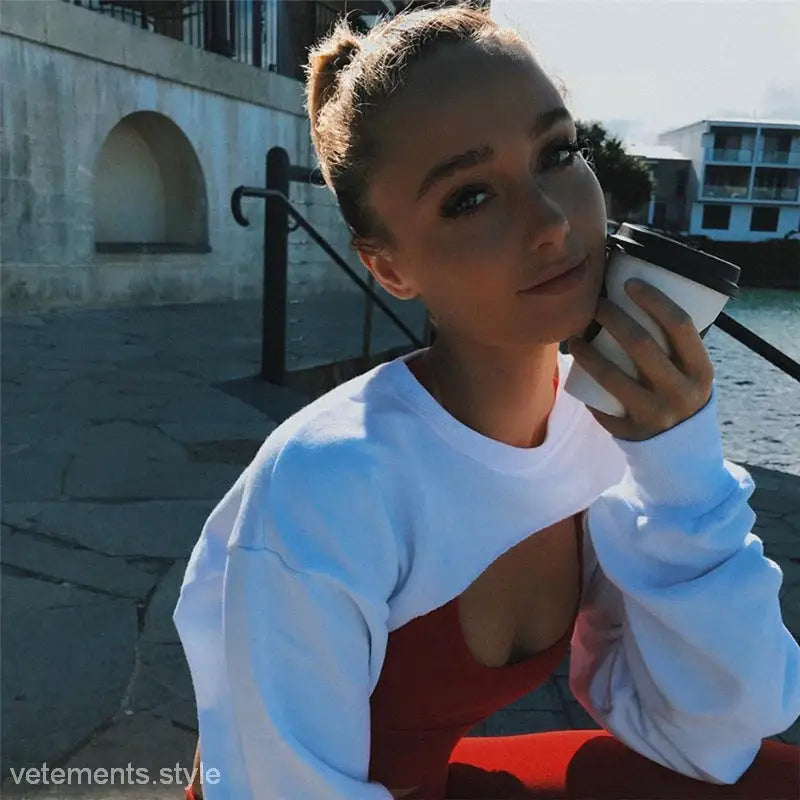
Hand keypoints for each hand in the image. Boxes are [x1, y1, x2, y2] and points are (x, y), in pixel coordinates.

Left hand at [567, 279, 714, 440]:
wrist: (681, 448)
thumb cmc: (679, 391)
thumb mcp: (691, 370)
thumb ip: (674, 341)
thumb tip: (637, 291)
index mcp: (701, 371)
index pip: (680, 325)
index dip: (654, 300)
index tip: (629, 283)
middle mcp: (681, 393)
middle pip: (641, 345)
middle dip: (613, 317)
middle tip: (595, 303)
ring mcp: (654, 415)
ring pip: (613, 377)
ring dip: (588, 352)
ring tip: (574, 336)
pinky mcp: (630, 432)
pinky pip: (601, 404)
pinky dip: (586, 385)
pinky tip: (574, 368)